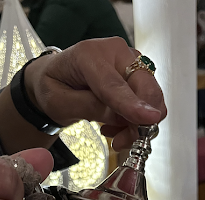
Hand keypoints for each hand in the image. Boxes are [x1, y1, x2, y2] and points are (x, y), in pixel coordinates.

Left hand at [25, 37, 166, 150]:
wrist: (55, 80)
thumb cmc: (53, 86)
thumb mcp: (60, 103)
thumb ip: (91, 108)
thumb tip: (122, 118)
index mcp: (90, 54)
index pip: (115, 84)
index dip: (133, 104)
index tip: (150, 119)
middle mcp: (116, 52)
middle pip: (144, 88)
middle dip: (140, 121)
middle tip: (121, 142)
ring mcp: (131, 63)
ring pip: (151, 98)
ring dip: (138, 124)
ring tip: (115, 135)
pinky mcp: (139, 76)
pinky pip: (149, 103)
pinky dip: (138, 121)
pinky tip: (117, 126)